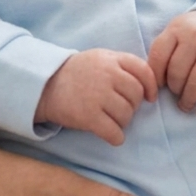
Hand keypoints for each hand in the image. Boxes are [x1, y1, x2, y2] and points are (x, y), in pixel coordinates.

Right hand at [35, 49, 157, 144]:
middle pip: (136, 96)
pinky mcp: (89, 117)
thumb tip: (148, 86)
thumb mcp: (100, 58)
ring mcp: (98, 96)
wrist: (44, 85)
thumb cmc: (77, 74)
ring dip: (122, 122)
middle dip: (132, 106)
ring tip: (110, 119)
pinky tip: (110, 134)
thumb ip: (122, 65)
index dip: (150, 87)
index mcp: (111, 59)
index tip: (149, 98)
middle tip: (119, 108)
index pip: (143, 71)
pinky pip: (114, 132)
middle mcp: (107, 75)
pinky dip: (116, 137)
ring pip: (127, 115)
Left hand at [148, 9, 195, 113]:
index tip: (158, 86)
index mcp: (178, 29)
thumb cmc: (195, 32)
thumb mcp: (176, 31)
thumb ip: (164, 50)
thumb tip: (152, 84)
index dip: (155, 76)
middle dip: (173, 89)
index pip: (159, 56)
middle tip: (175, 94)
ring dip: (188, 100)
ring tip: (185, 105)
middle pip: (177, 72)